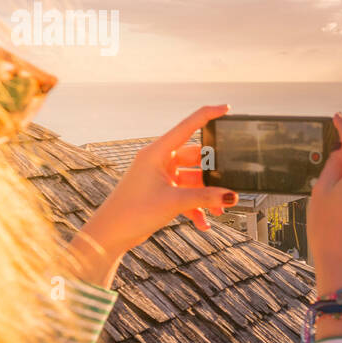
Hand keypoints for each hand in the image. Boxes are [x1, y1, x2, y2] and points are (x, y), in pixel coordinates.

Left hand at [74, 104, 235, 284]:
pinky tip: (203, 222)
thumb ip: (206, 197)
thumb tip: (231, 196)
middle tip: (228, 185)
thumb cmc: (133, 212)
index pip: (188, 126)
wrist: (110, 234)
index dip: (208, 115)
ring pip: (193, 179)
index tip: (226, 108)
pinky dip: (196, 207)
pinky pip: (186, 194)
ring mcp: (160, 176)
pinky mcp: (161, 192)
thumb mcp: (175, 202)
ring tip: (219, 211)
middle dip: (213, 175)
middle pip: (195, 158)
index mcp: (157, 153)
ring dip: (206, 195)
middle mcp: (159, 161)